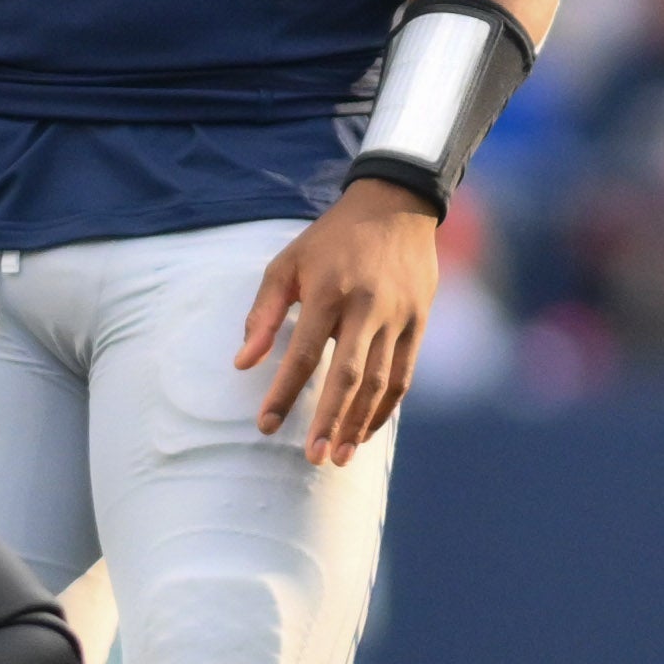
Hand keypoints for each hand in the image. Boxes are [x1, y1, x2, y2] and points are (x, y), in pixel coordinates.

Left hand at [236, 178, 444, 462]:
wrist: (395, 206)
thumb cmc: (331, 240)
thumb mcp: (287, 263)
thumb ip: (263, 314)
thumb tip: (243, 364)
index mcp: (327, 290)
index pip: (304, 352)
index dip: (284, 392)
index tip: (265, 425)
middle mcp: (366, 306)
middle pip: (349, 374)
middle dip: (329, 420)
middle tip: (313, 457)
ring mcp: (398, 315)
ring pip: (380, 381)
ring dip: (359, 422)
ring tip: (338, 455)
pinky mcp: (420, 321)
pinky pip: (404, 374)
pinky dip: (385, 407)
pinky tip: (365, 430)